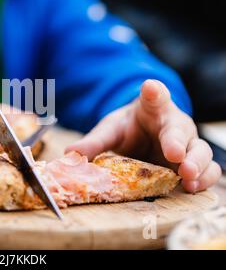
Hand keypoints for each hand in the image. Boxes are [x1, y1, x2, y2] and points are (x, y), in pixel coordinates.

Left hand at [66, 80, 221, 192]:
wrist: (141, 138)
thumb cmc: (128, 130)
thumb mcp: (110, 132)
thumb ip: (94, 142)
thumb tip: (69, 153)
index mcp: (153, 109)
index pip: (155, 97)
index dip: (154, 92)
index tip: (149, 88)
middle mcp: (174, 125)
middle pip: (181, 130)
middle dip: (179, 142)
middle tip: (174, 154)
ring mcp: (187, 146)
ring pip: (201, 152)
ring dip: (197, 164)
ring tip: (188, 176)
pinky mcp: (191, 165)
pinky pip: (206, 171)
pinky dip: (203, 179)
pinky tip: (193, 187)